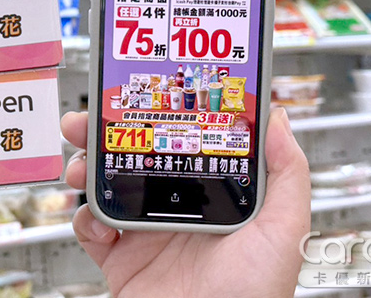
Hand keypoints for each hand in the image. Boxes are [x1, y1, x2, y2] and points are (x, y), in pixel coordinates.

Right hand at [62, 109, 309, 297]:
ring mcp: (145, 231)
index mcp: (211, 194)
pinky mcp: (120, 257)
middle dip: (106, 132)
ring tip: (82, 163)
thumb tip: (278, 117)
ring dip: (86, 166)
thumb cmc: (254, 295)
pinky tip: (100, 222)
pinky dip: (85, 218)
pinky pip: (91, 228)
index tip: (143, 93)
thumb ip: (288, 173)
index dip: (157, 115)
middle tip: (91, 119)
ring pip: (105, 184)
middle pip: (133, 155)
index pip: (179, 140)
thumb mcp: (283, 229)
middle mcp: (175, 207)